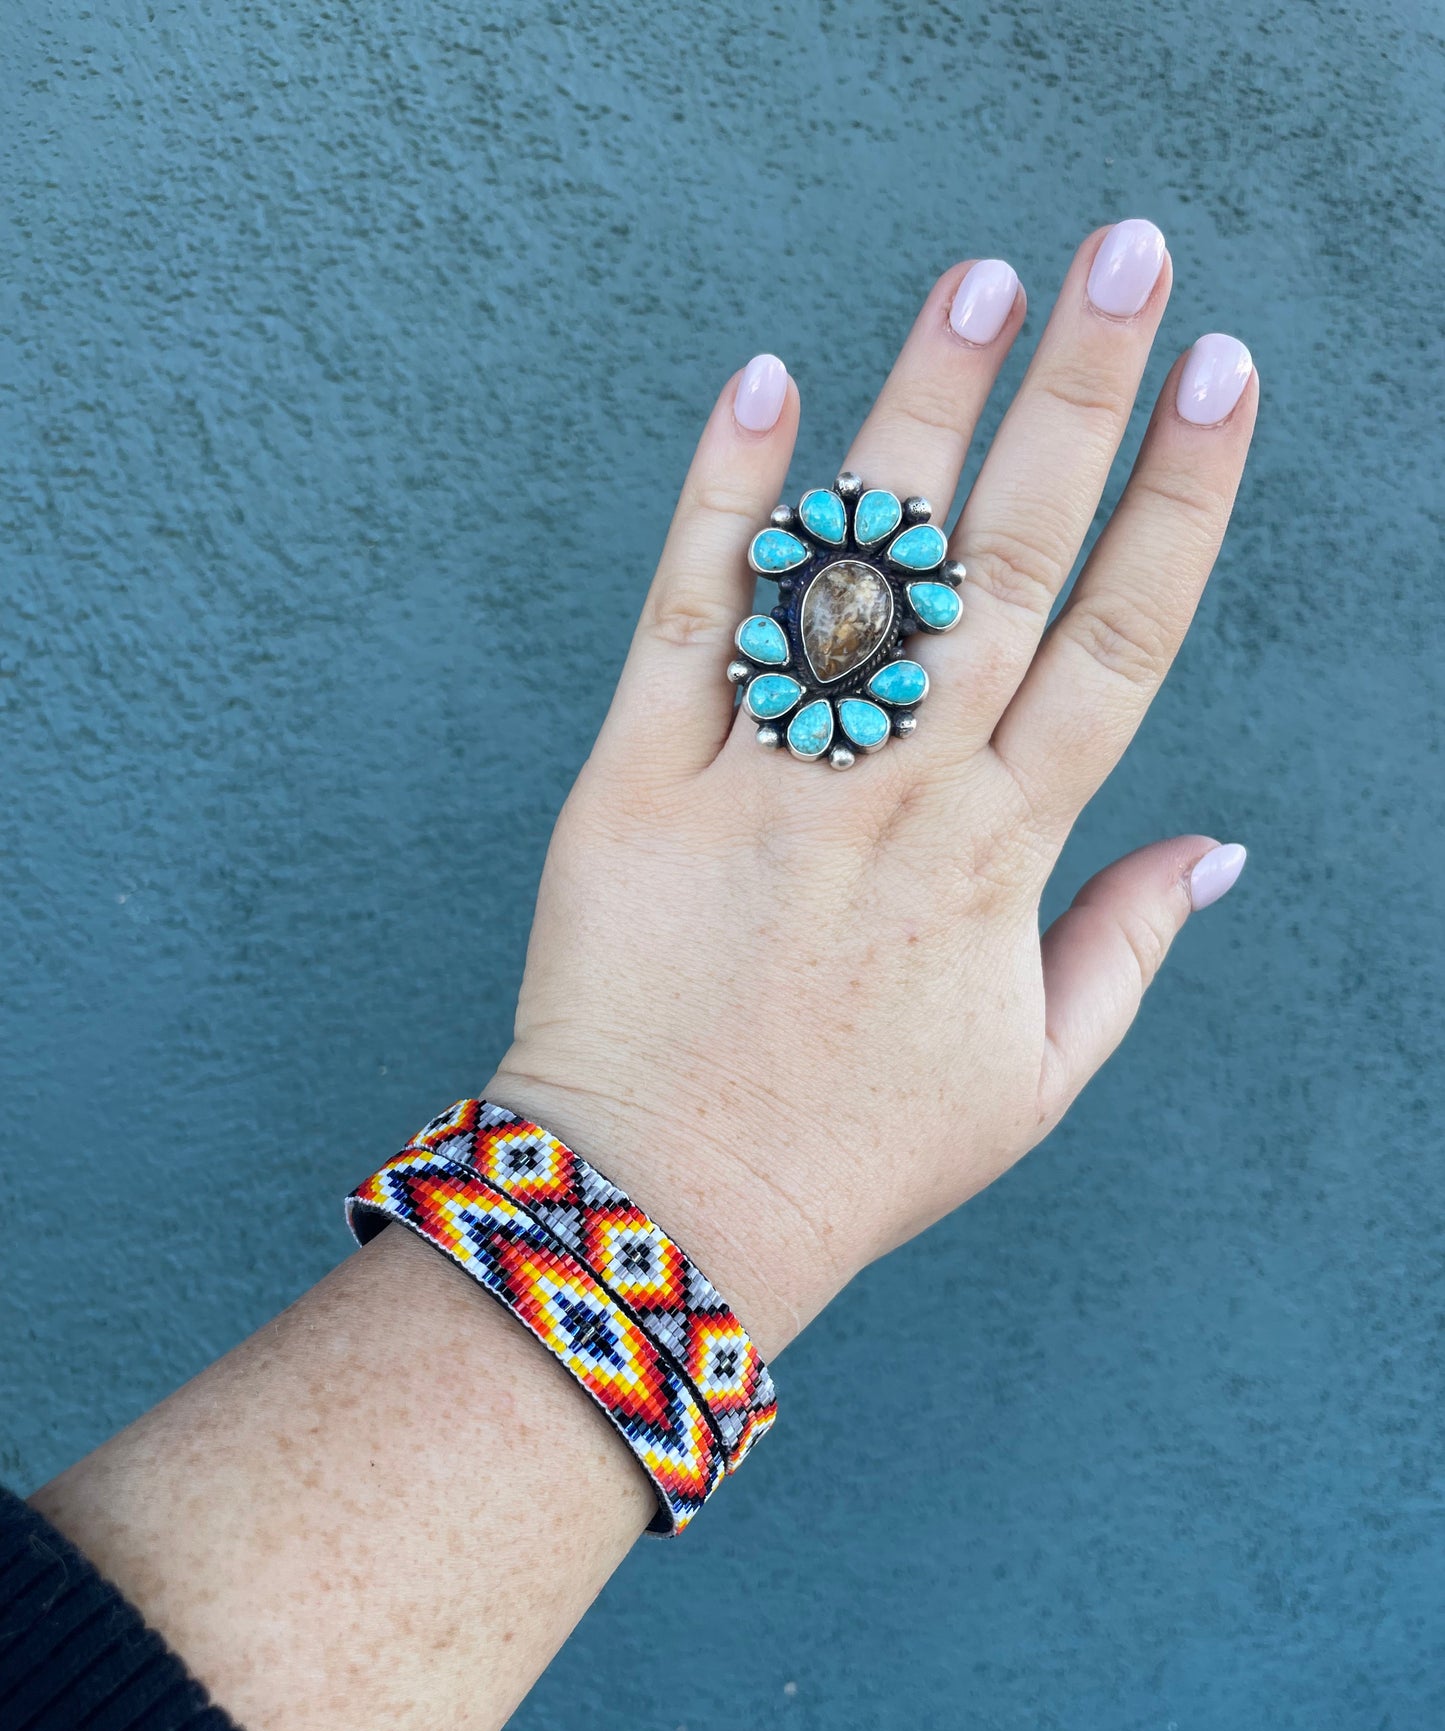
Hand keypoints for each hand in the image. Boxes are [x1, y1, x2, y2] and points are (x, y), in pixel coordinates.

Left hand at [489, 223, 1255, 1358]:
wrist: (666, 1213)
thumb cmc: (858, 1154)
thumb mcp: (1031, 1081)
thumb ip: (1125, 951)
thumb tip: (1220, 847)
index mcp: (1001, 860)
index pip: (1119, 644)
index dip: (1181, 501)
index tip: (1224, 378)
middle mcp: (894, 801)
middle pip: (1007, 568)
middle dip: (1080, 400)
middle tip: (1128, 258)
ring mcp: (762, 786)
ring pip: (855, 571)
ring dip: (919, 413)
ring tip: (979, 283)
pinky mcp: (634, 786)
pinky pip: (686, 623)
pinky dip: (725, 505)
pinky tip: (767, 387)